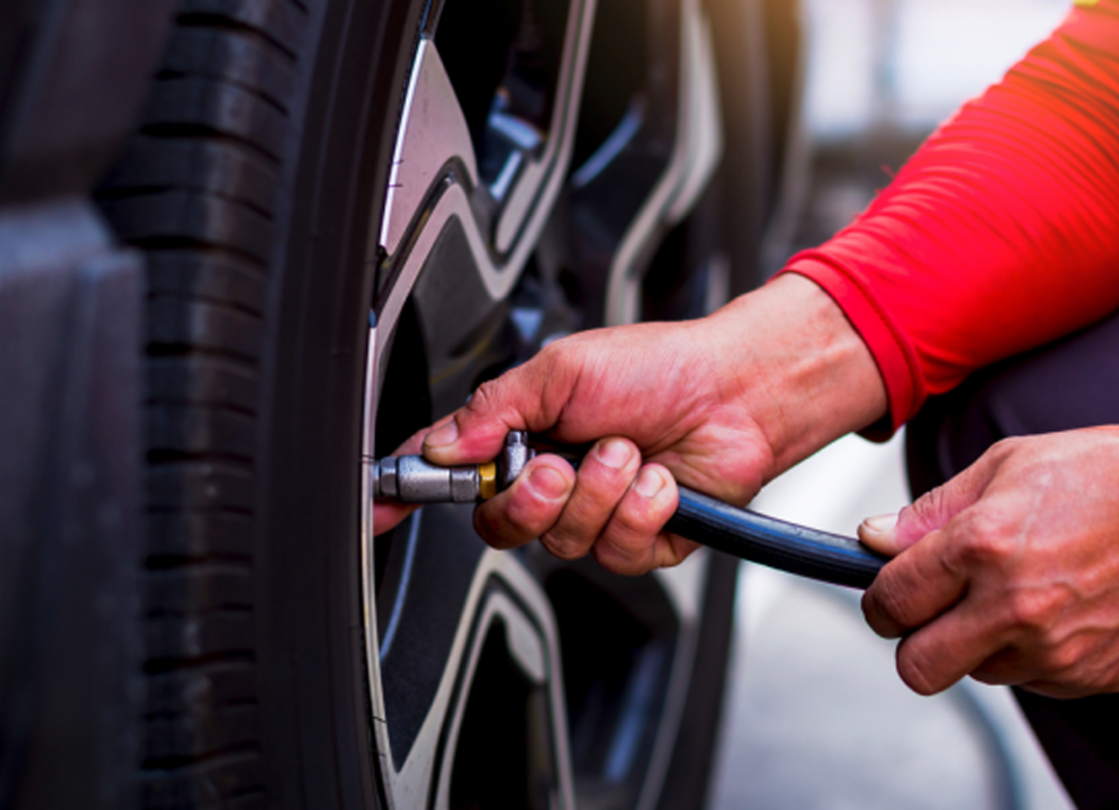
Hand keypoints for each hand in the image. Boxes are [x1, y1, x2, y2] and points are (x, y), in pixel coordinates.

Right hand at [373, 274, 885, 574]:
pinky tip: (659, 480)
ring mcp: (597, 512)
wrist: (737, 390)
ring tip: (629, 451)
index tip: (381, 503)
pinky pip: (617, 549)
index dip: (411, 490)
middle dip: (530, 497)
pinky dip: (641, 508)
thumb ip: (495, 410)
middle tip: (558, 464)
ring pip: (563, 541)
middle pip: (501, 525)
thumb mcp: (563, 371)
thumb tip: (446, 445)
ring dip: (600, 492)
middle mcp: (554, 480)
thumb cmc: (659, 366)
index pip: (452, 472)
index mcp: (523, 437)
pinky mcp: (640, 539)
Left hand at [858, 419, 1118, 697]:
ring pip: (977, 673)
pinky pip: (1031, 681)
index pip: (890, 603)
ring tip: (1020, 592)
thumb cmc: (1105, 475)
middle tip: (935, 612)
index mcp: (981, 546)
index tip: (891, 594)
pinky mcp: (1091, 677)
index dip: (881, 600)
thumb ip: (931, 511)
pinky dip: (1031, 654)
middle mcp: (1014, 607)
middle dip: (915, 643)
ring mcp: (1056, 650)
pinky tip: (1060, 608)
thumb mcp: (1005, 465)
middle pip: (918, 668)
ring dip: (980, 644)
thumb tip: (874, 539)